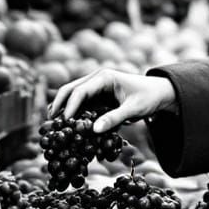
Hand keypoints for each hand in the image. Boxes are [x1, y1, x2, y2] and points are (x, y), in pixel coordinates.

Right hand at [48, 68, 177, 132]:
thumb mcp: (133, 109)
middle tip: (50, 122)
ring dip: (63, 108)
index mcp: (104, 77)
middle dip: (59, 104)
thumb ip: (114, 118)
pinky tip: (67, 125)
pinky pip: (81, 103)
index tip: (64, 121)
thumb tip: (94, 130)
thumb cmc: (148, 98)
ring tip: (53, 125)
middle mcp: (97, 79)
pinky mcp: (97, 96)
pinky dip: (73, 112)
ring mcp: (96, 87)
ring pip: (73, 96)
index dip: (70, 106)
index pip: (80, 91)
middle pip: (71, 89)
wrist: (158, 92)